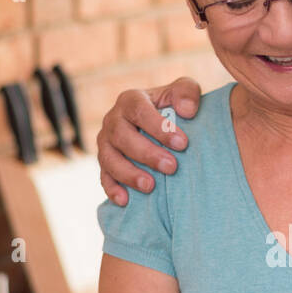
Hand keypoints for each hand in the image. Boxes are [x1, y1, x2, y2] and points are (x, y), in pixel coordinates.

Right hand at [97, 77, 202, 204]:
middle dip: (147, 153)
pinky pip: (104, 177)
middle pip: (122, 136)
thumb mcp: (183, 92)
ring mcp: (106, 143)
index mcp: (131, 100)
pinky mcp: (105, 164)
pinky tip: (125, 201)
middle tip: (172, 167)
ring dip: (129, 174)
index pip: (140, 111)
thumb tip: (187, 110)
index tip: (182, 144)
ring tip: (150, 186)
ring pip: (109, 159)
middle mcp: (113, 120)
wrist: (161, 124)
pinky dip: (112, 189)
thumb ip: (187, 92)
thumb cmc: (173, 107)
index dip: (159, 127)